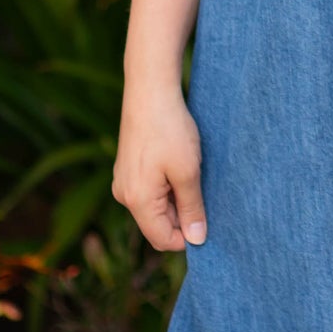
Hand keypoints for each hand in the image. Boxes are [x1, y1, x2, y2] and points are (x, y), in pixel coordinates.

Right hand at [113, 80, 207, 252]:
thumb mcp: (188, 171)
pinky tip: (180, 165)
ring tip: (192, 173)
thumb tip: (197, 239)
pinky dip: (168, 186)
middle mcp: (124, 195)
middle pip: (158, 224)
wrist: (149, 91)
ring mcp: (123, 181)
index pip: (162, 239)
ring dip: (177, 198)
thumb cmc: (170, 130)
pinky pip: (149, 190)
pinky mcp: (127, 168)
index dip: (187, 237)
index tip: (209, 219)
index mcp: (137, 201)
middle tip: (204, 192)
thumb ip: (192, 208)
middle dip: (183, 215)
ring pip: (155, 206)